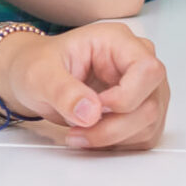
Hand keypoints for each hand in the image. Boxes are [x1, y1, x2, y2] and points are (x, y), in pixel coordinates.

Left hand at [0, 22, 167, 149]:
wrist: (35, 79)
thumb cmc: (38, 65)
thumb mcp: (39, 74)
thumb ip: (63, 91)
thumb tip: (90, 112)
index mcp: (116, 41)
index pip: (148, 69)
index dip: (127, 96)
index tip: (96, 107)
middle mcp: (135, 62)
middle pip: (150, 103)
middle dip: (112, 125)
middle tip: (77, 127)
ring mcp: (142, 88)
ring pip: (148, 124)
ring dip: (112, 138)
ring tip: (78, 132)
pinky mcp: (140, 111)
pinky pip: (143, 137)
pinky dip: (116, 144)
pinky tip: (92, 135)